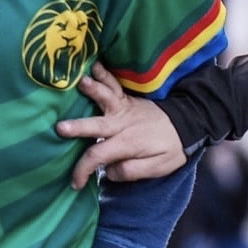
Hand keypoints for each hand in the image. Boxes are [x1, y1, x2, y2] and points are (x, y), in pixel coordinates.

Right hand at [57, 65, 186, 188]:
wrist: (186, 124)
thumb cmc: (171, 148)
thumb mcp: (158, 168)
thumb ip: (132, 171)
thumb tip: (108, 171)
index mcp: (128, 143)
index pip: (98, 156)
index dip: (82, 170)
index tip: (75, 182)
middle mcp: (122, 123)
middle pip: (95, 126)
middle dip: (78, 127)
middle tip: (60, 128)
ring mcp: (123, 108)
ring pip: (105, 97)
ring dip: (93, 90)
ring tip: (81, 82)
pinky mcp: (125, 99)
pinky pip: (113, 85)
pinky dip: (104, 74)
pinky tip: (94, 65)